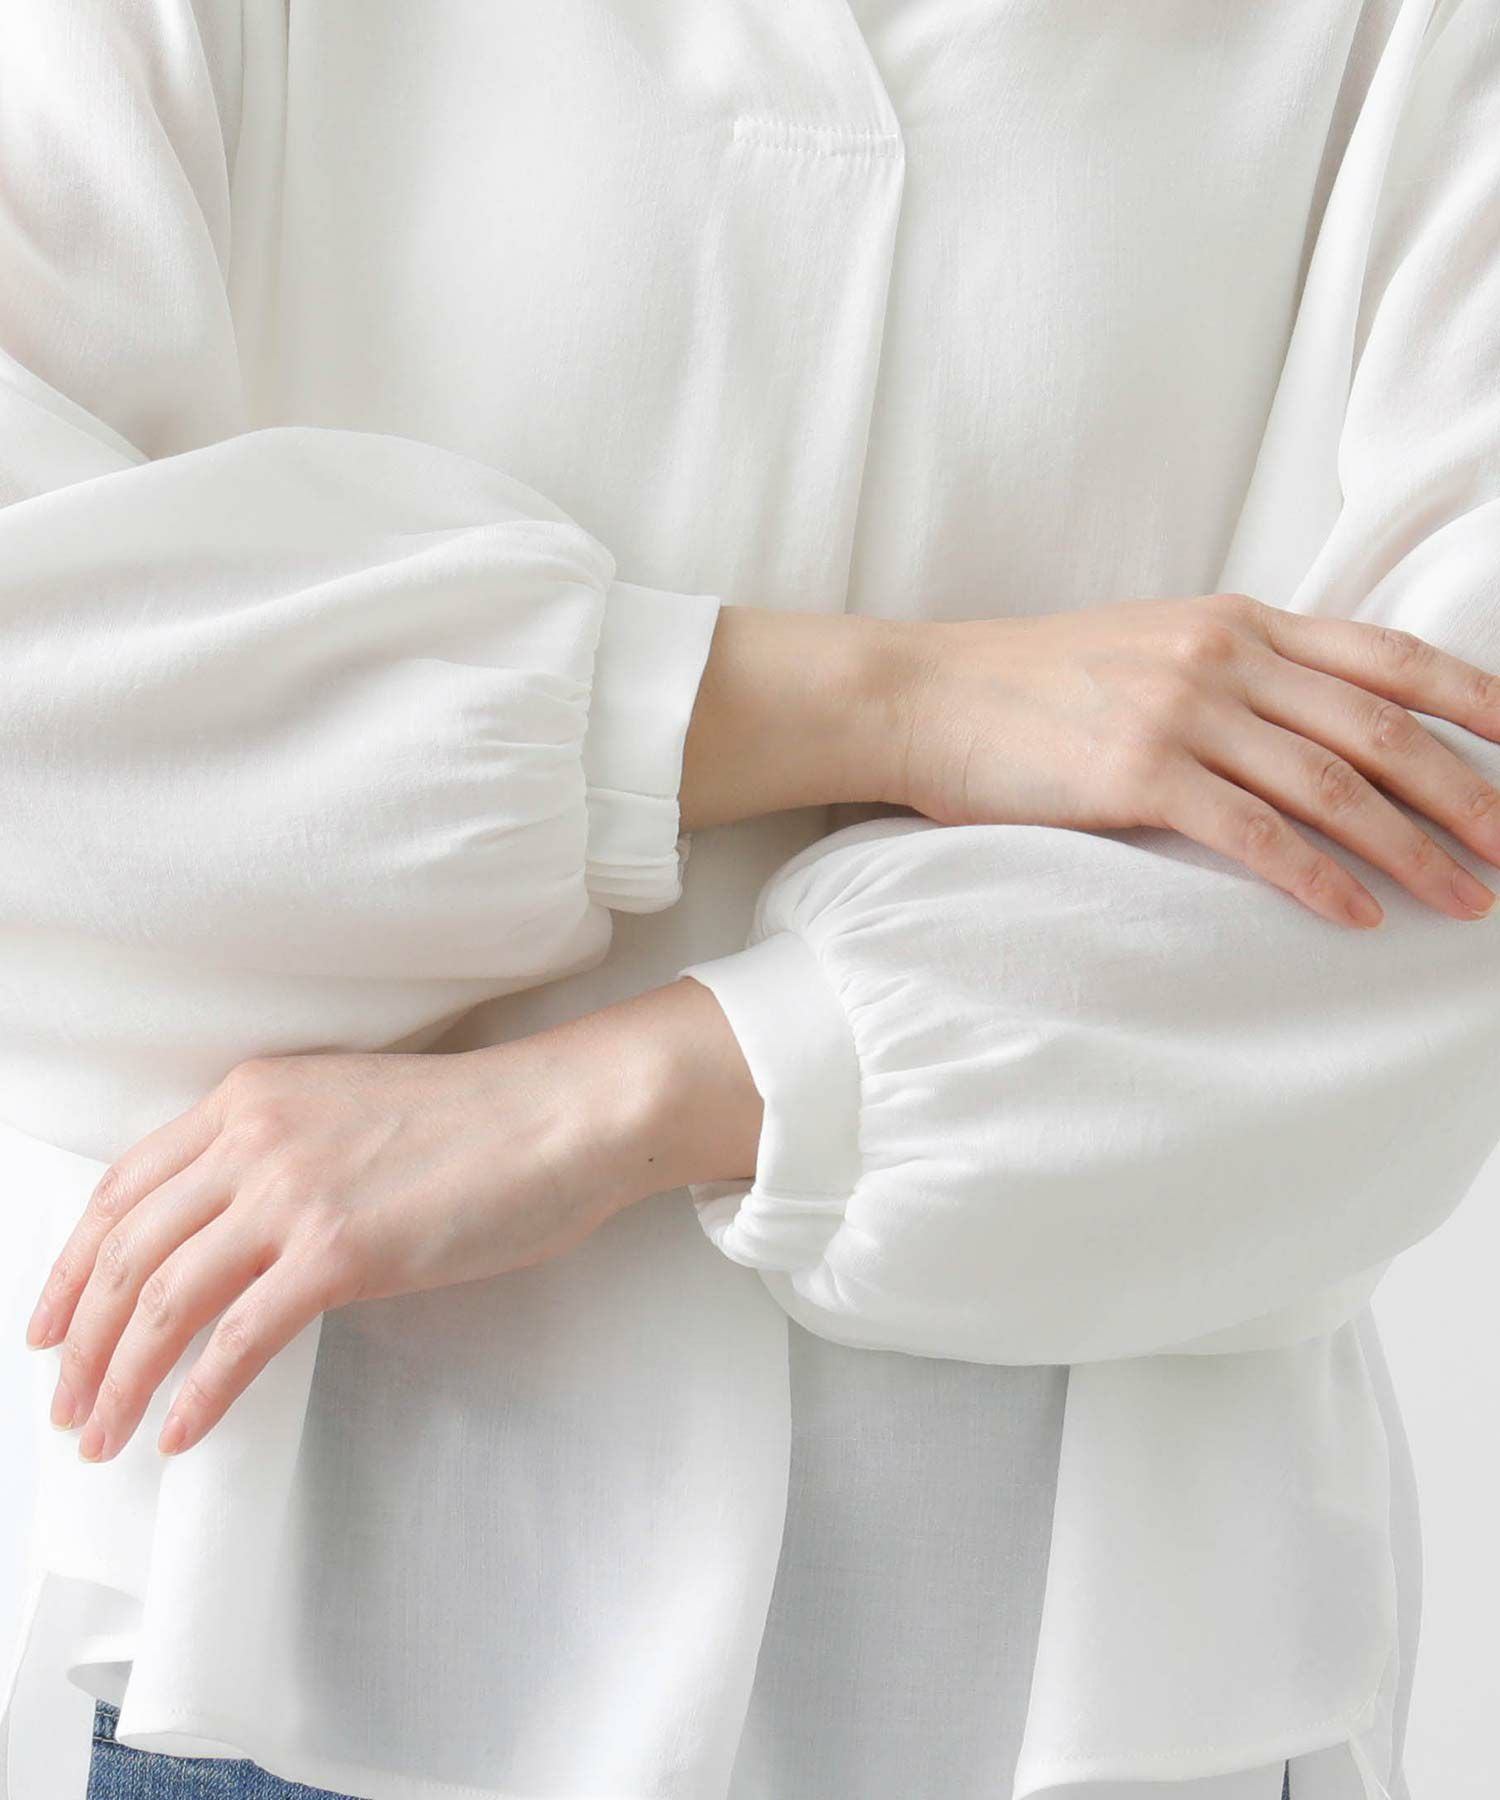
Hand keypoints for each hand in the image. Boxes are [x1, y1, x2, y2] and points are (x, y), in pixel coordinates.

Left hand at [26, 978, 761, 1461]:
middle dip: (78, 1341)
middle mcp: (255, 1137)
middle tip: (67, 1401)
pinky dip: (198, 1396)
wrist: (563, 1112)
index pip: (124, 1188)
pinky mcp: (343, 1251)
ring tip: (104, 1434)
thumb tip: (230, 1241)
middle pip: (124, 1253)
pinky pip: (240, 1341)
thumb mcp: (348, 1110)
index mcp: (251, 1097)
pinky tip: (181, 1434)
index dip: (71, 1267)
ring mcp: (294, 1193)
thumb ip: (278, 1155)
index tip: (50, 1323)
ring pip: (162, 1301)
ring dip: (120, 1380)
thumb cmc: (479, 1119)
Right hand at [885, 591, 1499, 927]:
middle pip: (1382, 729)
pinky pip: (1254, 833)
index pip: (1390, 658)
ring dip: (1415, 851)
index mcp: (1240, 621)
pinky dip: (1318, 879)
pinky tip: (1360, 917)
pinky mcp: (1137, 773)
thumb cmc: (1036, 683)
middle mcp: (1226, 656)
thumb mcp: (1153, 644)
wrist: (928, 694)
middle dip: (1470, 795)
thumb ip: (1240, 669)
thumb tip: (1321, 724)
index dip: (1478, 701)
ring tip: (1471, 902)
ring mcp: (1183, 711)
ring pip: (1334, 785)